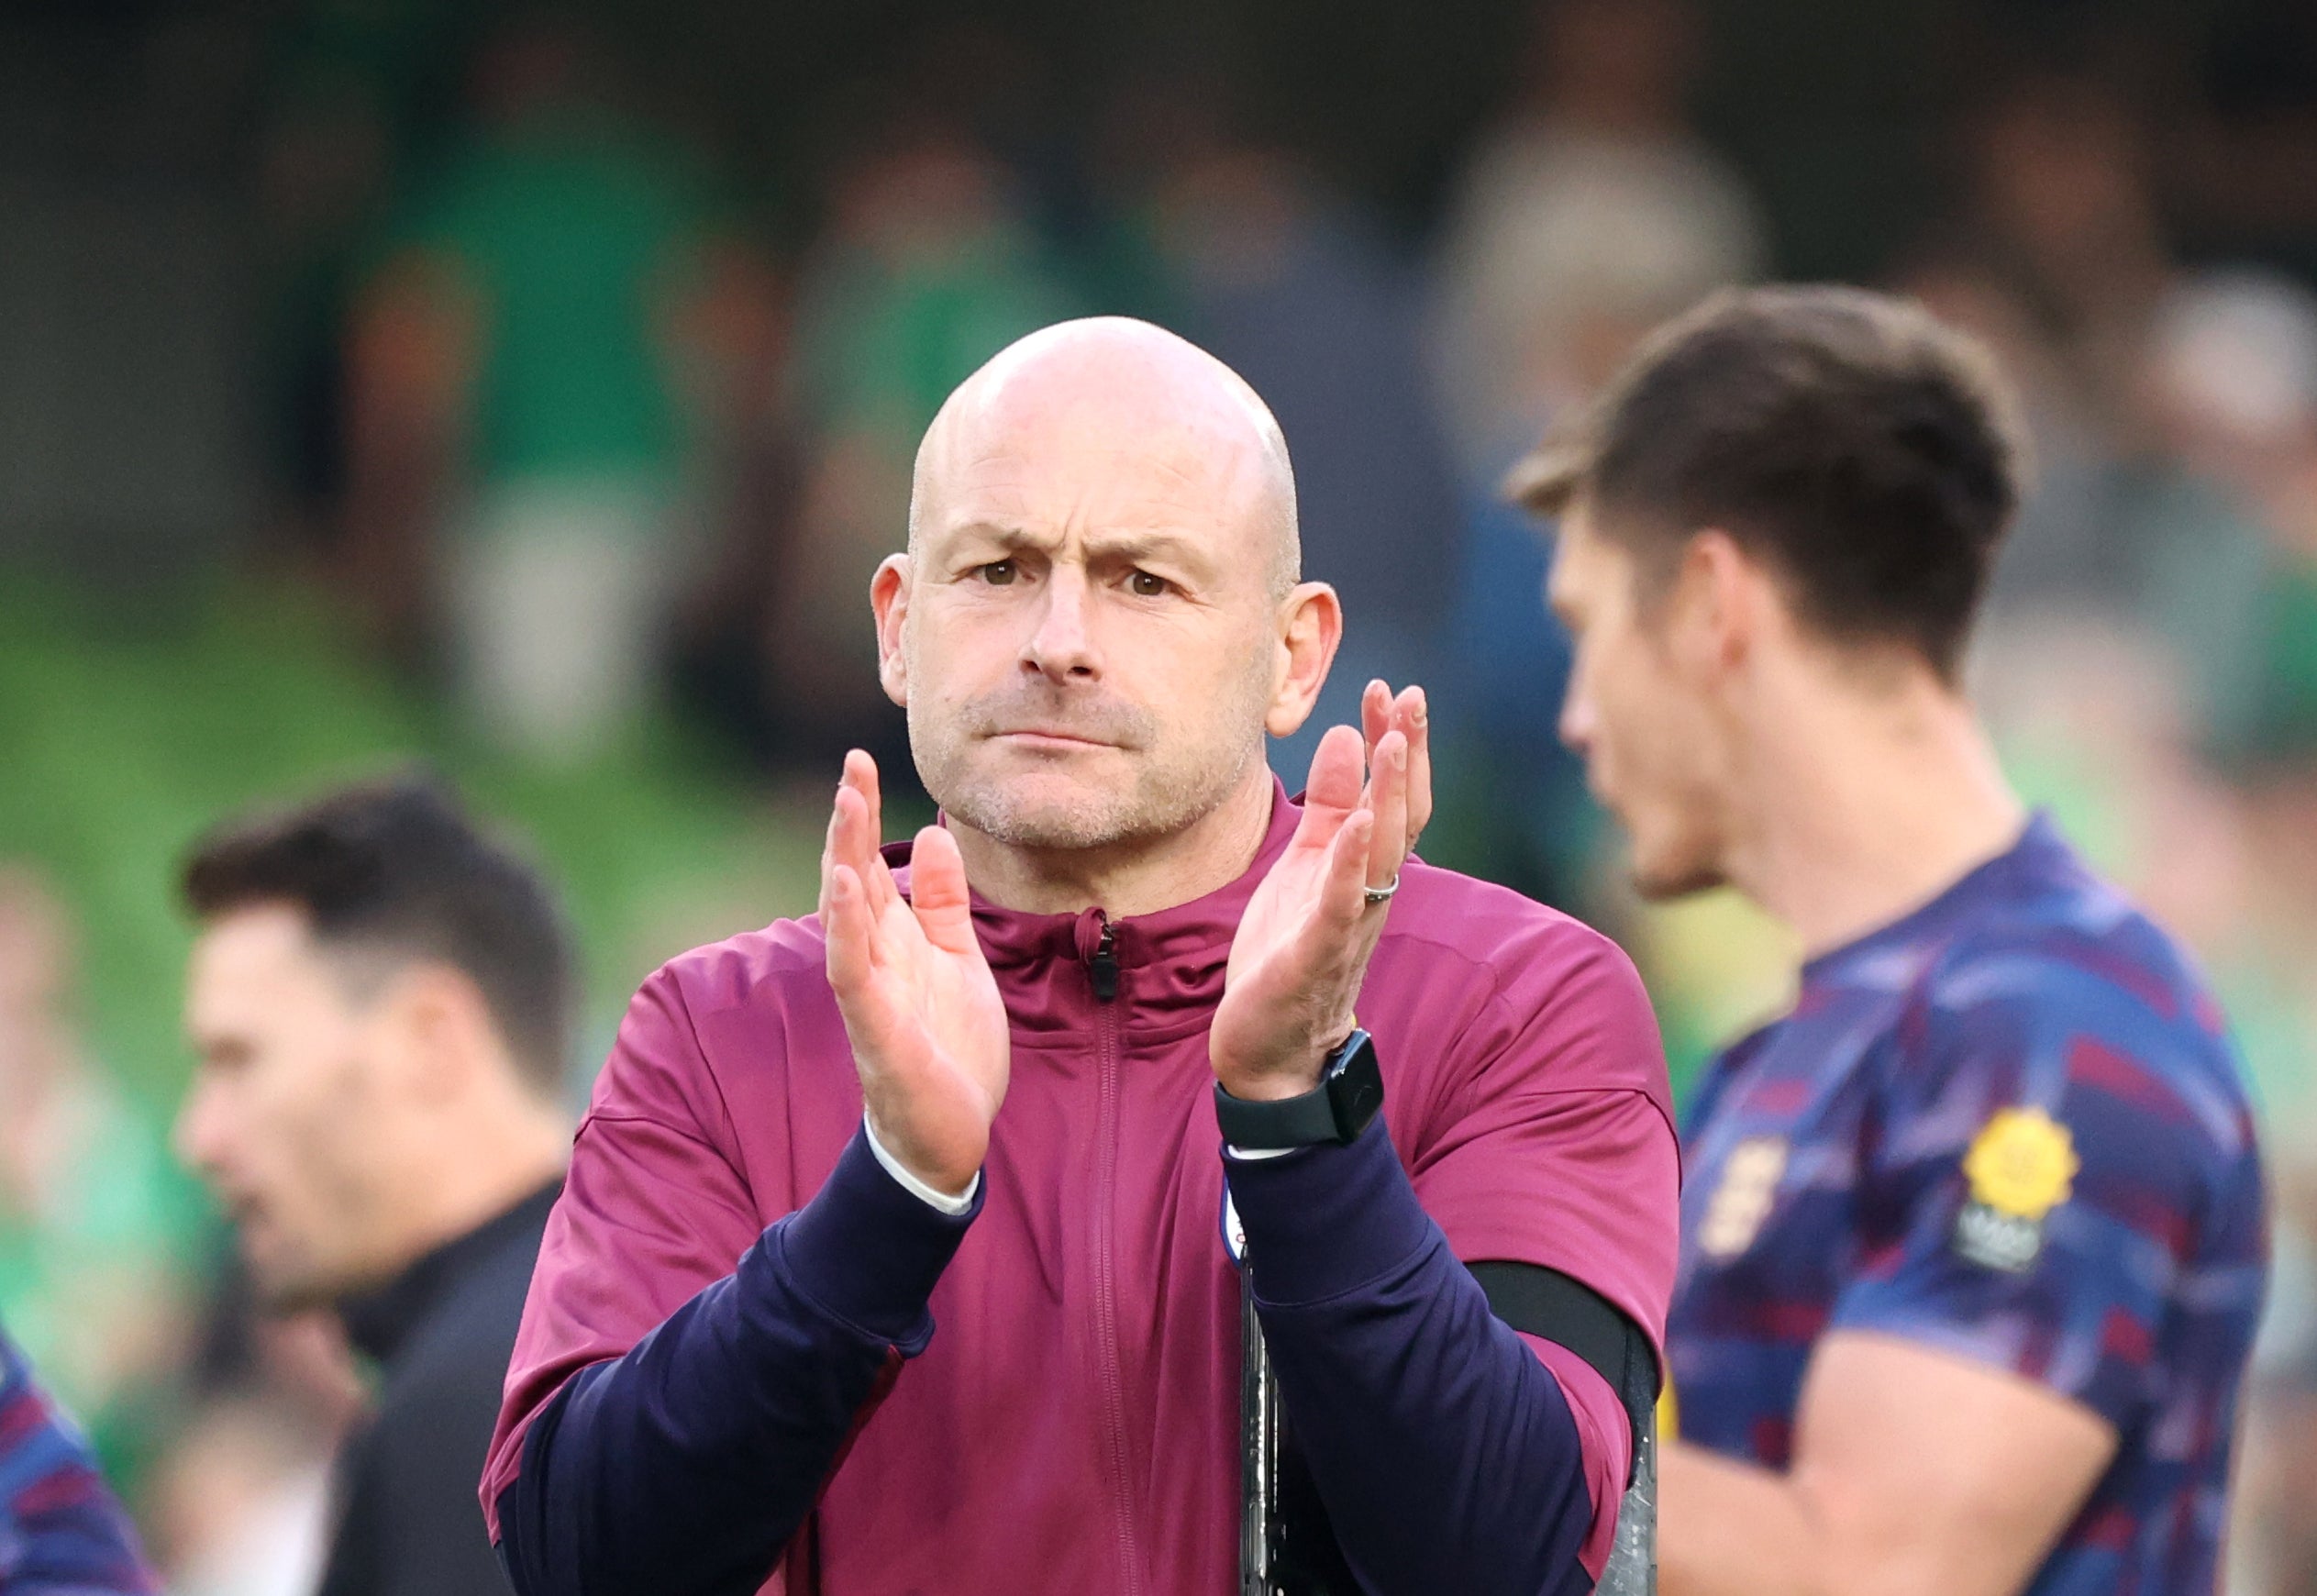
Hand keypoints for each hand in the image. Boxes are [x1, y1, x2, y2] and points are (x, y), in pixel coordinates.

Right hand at [820, 750, 1009, 1195]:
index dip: (863, 815)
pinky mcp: (875, 1029)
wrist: (950, 1136)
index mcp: (894, 941)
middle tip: (851, 764)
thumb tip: (935, 833)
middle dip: (850, 823)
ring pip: (846, 915)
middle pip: (852, 878)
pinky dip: (847, 927)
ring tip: (847, 803)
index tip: (860, 760)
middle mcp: (873, 958)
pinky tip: (847, 885)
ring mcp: (868, 992)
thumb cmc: (949, 1050)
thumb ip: (946, 902)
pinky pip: (853, 971)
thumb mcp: (959, 960)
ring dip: (844, 858)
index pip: (870, 865)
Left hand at [1210, 682, 1431, 1100]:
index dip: (1398, 744)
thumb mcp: (1306, 864)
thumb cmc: (1288, 952)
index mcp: (1366, 869)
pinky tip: (1358, 822)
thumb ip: (1328, 805)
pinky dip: (1353, 861)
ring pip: (1383, 852)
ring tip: (1390, 739)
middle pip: (1401, 814)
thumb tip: (1346, 736)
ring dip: (1390, 794)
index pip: (1393, 796)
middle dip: (1406, 754)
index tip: (1394, 689)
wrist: (1269, 1045)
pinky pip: (1343, 902)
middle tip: (1409, 695)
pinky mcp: (1317, 953)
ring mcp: (1348, 922)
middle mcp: (1371, 892)